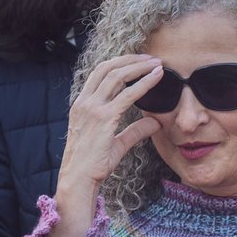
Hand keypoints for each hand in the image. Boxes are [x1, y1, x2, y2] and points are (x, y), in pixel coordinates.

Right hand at [50, 55, 164, 236]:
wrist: (79, 178)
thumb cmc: (94, 164)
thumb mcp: (117, 143)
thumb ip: (135, 131)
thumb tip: (155, 124)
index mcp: (82, 104)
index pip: (100, 74)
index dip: (120, 64)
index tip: (139, 61)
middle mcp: (85, 102)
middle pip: (107, 69)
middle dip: (131, 60)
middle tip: (152, 58)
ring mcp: (92, 109)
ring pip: (117, 76)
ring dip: (139, 67)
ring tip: (157, 64)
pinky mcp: (104, 118)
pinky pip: (127, 94)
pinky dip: (144, 83)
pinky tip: (156, 77)